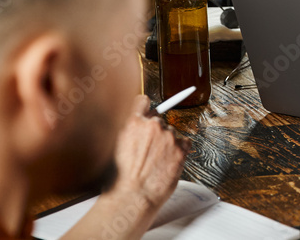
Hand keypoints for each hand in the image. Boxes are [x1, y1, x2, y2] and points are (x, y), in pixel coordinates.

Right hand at [60, 96, 189, 239]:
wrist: (132, 197)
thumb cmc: (119, 178)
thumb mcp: (114, 146)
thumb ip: (126, 130)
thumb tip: (134, 126)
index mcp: (132, 122)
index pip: (143, 101)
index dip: (145, 109)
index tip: (148, 114)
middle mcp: (152, 125)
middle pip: (159, 120)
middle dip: (156, 133)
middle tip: (149, 151)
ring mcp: (168, 136)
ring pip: (171, 133)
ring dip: (167, 143)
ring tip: (156, 163)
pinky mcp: (181, 148)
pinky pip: (186, 142)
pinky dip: (180, 151)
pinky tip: (169, 163)